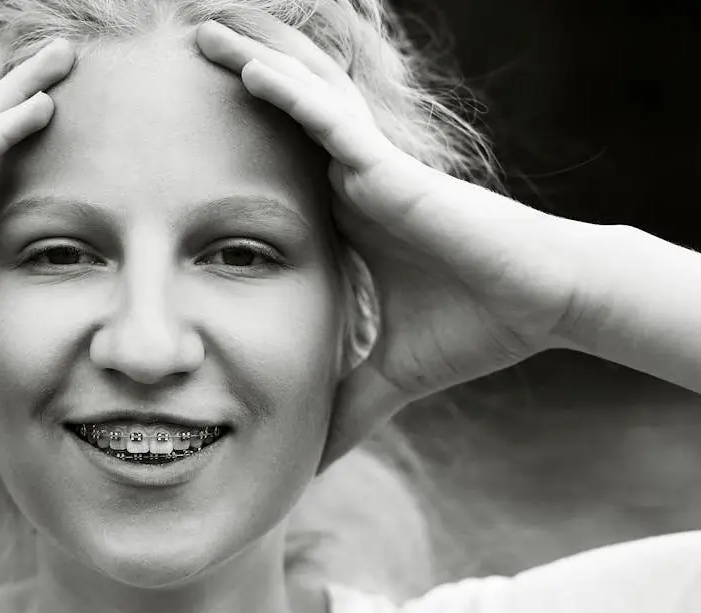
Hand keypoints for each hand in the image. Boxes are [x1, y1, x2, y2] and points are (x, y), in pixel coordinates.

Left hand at [196, 19, 589, 466]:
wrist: (542, 305)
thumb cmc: (474, 327)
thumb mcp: (387, 373)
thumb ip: (346, 406)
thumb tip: (312, 465)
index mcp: (344, 215)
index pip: (274, 165)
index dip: (230, 142)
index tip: (175, 134)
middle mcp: (351, 179)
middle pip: (281, 112)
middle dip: (234, 75)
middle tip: (177, 54)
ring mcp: (368, 167)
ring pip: (299, 99)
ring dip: (249, 61)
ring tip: (198, 32)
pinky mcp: (389, 169)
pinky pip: (328, 123)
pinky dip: (287, 95)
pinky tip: (244, 69)